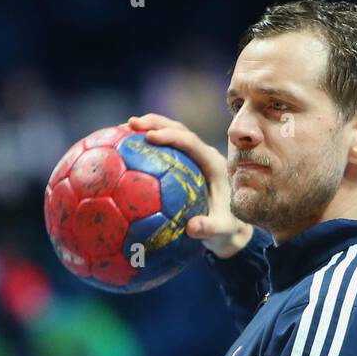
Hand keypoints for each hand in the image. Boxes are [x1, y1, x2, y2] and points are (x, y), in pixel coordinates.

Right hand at [127, 113, 253, 258]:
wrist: (232, 228)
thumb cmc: (227, 229)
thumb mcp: (221, 232)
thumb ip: (209, 229)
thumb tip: (192, 228)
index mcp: (213, 164)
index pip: (190, 142)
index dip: (170, 136)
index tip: (149, 136)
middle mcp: (204, 156)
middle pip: (179, 130)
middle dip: (155, 123)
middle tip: (131, 123)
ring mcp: (195, 159)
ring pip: (171, 135)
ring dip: (150, 128)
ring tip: (124, 128)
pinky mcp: (185, 165)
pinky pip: (165, 151)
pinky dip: (148, 146)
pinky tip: (126, 151)